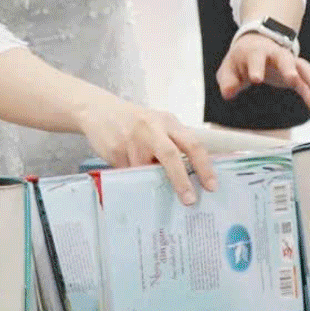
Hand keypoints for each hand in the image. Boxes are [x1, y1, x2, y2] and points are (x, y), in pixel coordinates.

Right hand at [73, 95, 216, 203]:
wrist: (98, 110)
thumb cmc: (135, 122)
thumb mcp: (158, 125)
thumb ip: (172, 144)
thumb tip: (189, 177)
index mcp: (168, 122)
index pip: (192, 144)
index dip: (204, 166)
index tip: (211, 186)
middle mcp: (152, 128)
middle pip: (171, 156)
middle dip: (182, 181)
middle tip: (190, 200)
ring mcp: (132, 140)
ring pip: (145, 171)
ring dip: (148, 180)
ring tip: (146, 182)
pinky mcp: (115, 150)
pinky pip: (128, 174)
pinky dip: (132, 178)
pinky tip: (128, 173)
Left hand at [216, 32, 309, 111]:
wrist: (256, 44)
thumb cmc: (241, 59)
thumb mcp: (228, 68)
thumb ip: (227, 81)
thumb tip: (228, 94)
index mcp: (255, 52)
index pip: (256, 58)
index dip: (256, 68)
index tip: (256, 80)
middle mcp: (275, 54)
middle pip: (284, 58)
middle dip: (288, 68)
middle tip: (292, 79)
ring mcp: (288, 62)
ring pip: (301, 67)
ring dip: (309, 77)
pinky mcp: (296, 74)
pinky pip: (306, 83)